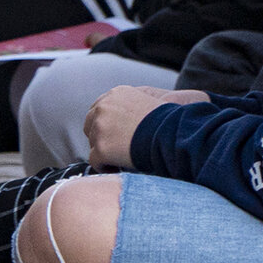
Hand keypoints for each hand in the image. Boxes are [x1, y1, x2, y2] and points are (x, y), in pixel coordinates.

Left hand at [81, 85, 209, 169]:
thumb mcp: (148, 101)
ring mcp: (100, 128)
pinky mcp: (101, 148)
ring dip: (103, 151)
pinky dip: (104, 166)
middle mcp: (103, 107)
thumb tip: (123, 121)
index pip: (99, 108)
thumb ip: (130, 106)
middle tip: (115, 148)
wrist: (172, 134)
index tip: (112, 133)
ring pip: (92, 143)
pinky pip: (94, 161)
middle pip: (90, 124)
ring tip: (118, 159)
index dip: (104, 123)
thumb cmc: (167, 122)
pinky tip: (116, 168)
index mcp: (116, 94)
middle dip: (100, 136)